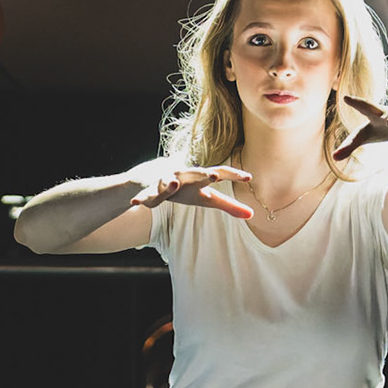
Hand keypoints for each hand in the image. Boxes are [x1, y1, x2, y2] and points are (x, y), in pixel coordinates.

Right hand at [129, 163, 254, 219]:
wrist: (149, 179)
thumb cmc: (183, 189)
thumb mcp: (205, 198)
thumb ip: (227, 205)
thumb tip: (252, 215)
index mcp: (198, 178)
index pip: (218, 173)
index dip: (233, 175)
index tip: (249, 177)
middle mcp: (183, 176)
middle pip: (194, 174)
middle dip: (202, 174)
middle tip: (213, 175)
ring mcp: (164, 182)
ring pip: (166, 182)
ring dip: (169, 184)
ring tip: (173, 185)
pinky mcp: (148, 191)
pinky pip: (145, 197)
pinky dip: (141, 199)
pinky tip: (135, 203)